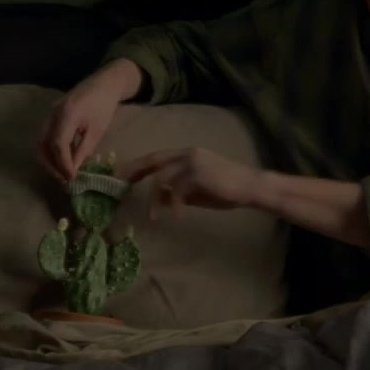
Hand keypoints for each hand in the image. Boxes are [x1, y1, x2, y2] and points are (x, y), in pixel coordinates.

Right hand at [36, 60, 141, 181]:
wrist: (104, 83)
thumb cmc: (104, 106)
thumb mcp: (97, 131)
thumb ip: (83, 151)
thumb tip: (72, 170)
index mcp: (67, 114)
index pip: (58, 145)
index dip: (63, 164)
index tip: (71, 177)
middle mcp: (53, 113)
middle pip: (42, 145)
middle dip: (51, 165)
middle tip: (64, 179)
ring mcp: (50, 113)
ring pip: (40, 142)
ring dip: (48, 159)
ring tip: (62, 172)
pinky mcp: (51, 115)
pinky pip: (45, 136)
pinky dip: (51, 150)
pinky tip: (63, 160)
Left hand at [116, 147, 263, 218]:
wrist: (250, 187)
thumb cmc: (226, 190)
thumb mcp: (197, 192)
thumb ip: (178, 193)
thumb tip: (160, 200)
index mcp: (187, 154)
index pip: (157, 157)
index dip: (139, 165)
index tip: (123, 176)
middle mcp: (187, 153)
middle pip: (153, 159)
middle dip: (134, 171)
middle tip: (119, 184)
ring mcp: (193, 161)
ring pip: (162, 177)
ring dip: (155, 199)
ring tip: (153, 216)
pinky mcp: (198, 173)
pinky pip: (177, 190)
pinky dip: (175, 204)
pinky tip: (178, 216)